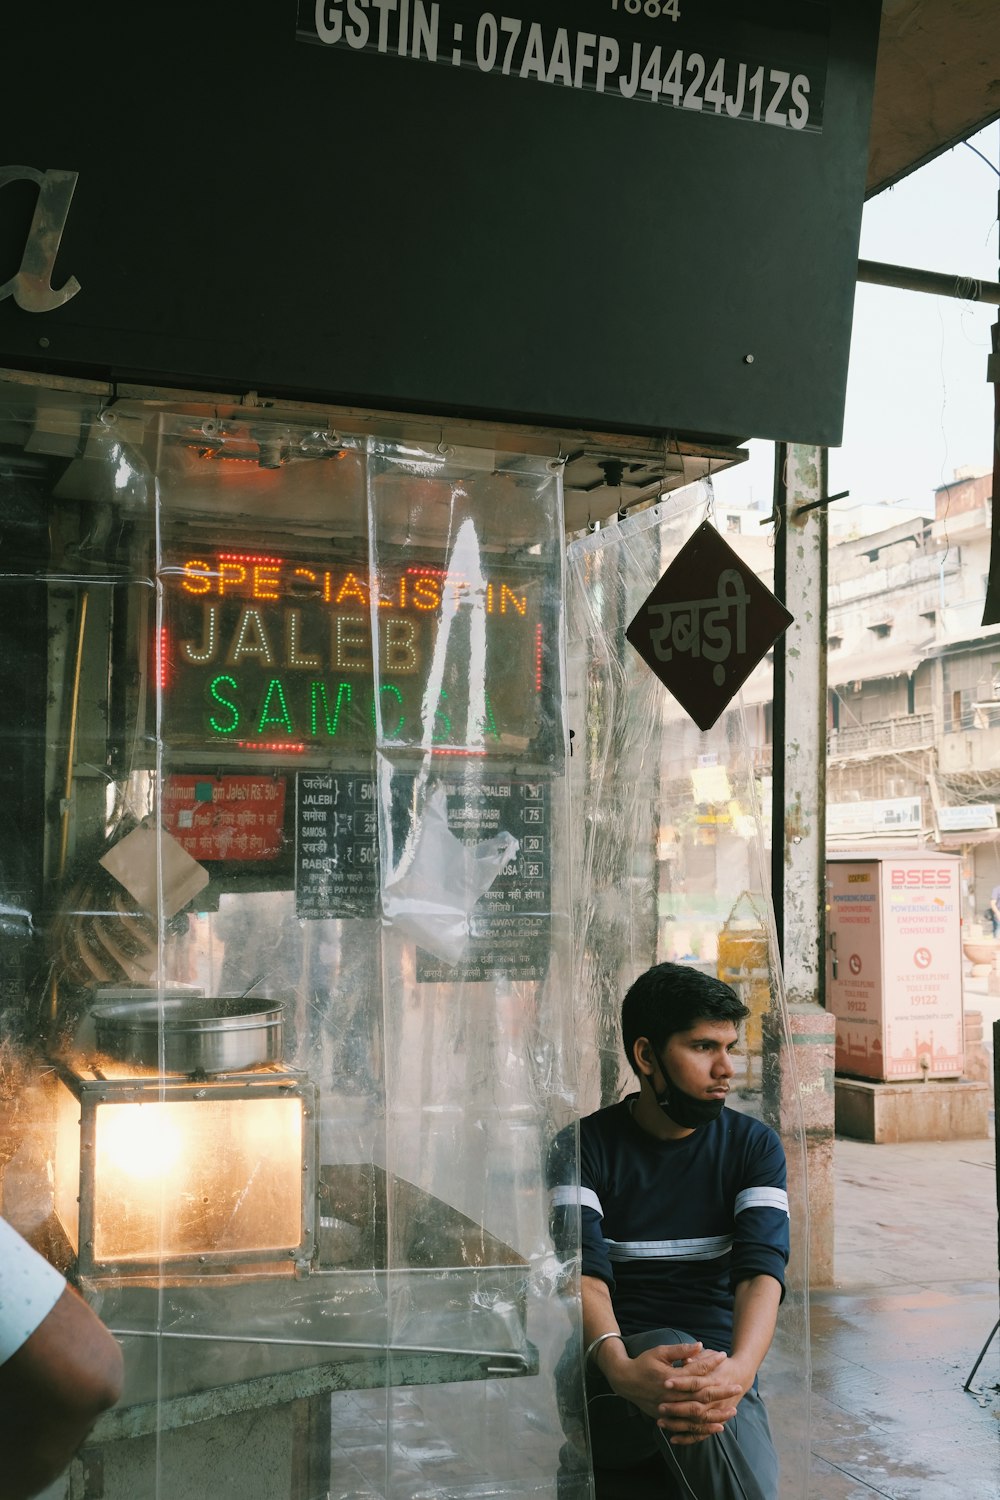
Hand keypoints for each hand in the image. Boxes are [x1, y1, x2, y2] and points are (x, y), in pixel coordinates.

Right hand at [599, 1340, 728, 1422]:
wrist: (624, 1380)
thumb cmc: (643, 1363)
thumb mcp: (660, 1351)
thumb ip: (680, 1350)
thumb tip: (700, 1345)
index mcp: (671, 1377)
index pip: (696, 1371)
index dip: (711, 1363)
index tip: (724, 1357)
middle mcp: (672, 1396)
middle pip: (700, 1395)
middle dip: (720, 1392)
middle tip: (737, 1387)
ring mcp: (670, 1409)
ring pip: (697, 1414)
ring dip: (716, 1413)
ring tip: (732, 1410)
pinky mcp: (668, 1418)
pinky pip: (689, 1426)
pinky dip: (704, 1427)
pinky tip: (717, 1426)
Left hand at [657, 1351, 746, 1444]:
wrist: (740, 1376)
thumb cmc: (720, 1364)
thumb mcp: (710, 1355)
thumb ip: (697, 1358)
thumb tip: (685, 1360)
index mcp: (714, 1380)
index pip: (696, 1383)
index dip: (681, 1383)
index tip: (666, 1383)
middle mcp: (717, 1399)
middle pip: (696, 1407)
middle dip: (677, 1408)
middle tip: (660, 1407)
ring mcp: (716, 1412)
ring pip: (697, 1422)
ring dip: (678, 1424)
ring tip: (661, 1422)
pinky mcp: (715, 1422)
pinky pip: (701, 1433)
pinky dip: (687, 1438)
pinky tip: (673, 1439)